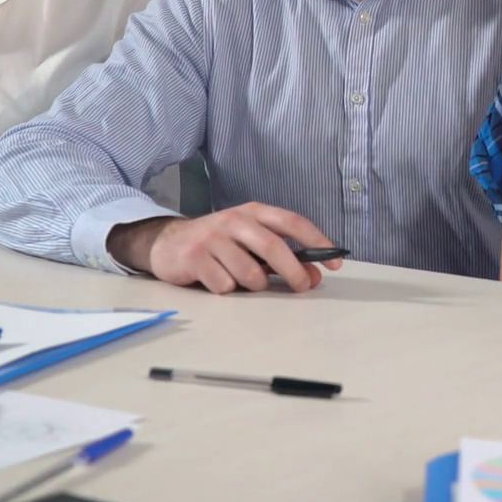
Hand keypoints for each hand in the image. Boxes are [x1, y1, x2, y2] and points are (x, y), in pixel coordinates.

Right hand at [109, 203, 342, 294]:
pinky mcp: (194, 257)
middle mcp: (234, 220)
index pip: (293, 222)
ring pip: (250, 273)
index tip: (335, 263)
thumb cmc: (218, 243)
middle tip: (303, 287)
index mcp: (253, 211)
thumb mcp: (250, 242)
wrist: (166, 242)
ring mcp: (213, 237)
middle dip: (294, 271)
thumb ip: (281, 257)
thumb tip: (313, 276)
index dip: (317, 241)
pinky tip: (215, 280)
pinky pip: (225, 285)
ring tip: (241, 280)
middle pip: (273, 247)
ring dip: (253, 285)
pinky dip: (227, 289)